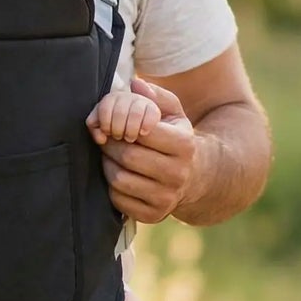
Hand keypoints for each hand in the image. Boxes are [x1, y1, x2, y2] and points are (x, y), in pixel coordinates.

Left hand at [94, 78, 196, 223]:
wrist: (195, 177)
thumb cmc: (175, 138)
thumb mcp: (173, 113)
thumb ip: (154, 96)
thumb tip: (134, 85)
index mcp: (184, 144)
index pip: (142, 131)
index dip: (121, 125)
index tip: (116, 123)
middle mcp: (179, 174)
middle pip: (128, 156)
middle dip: (110, 144)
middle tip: (105, 138)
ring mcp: (166, 198)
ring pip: (119, 179)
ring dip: (107, 164)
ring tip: (111, 155)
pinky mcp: (153, 215)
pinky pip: (118, 199)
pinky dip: (111, 186)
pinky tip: (119, 174)